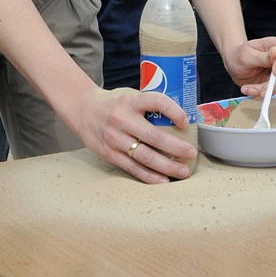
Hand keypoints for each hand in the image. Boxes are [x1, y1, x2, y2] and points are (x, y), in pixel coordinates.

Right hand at [77, 87, 196, 184]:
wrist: (82, 109)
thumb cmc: (113, 103)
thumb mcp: (130, 96)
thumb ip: (149, 106)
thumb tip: (180, 118)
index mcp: (130, 101)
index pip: (156, 101)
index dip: (174, 111)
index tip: (186, 121)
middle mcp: (122, 119)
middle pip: (154, 136)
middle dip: (176, 148)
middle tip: (192, 154)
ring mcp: (114, 138)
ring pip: (145, 156)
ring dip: (167, 166)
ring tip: (183, 172)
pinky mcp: (109, 154)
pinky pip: (132, 168)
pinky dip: (150, 176)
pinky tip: (163, 180)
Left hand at [222, 36, 275, 97]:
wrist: (235, 65)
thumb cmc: (240, 55)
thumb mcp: (246, 55)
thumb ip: (262, 56)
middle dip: (274, 83)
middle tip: (260, 90)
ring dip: (265, 90)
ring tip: (247, 88)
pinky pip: (275, 91)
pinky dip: (261, 92)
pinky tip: (248, 89)